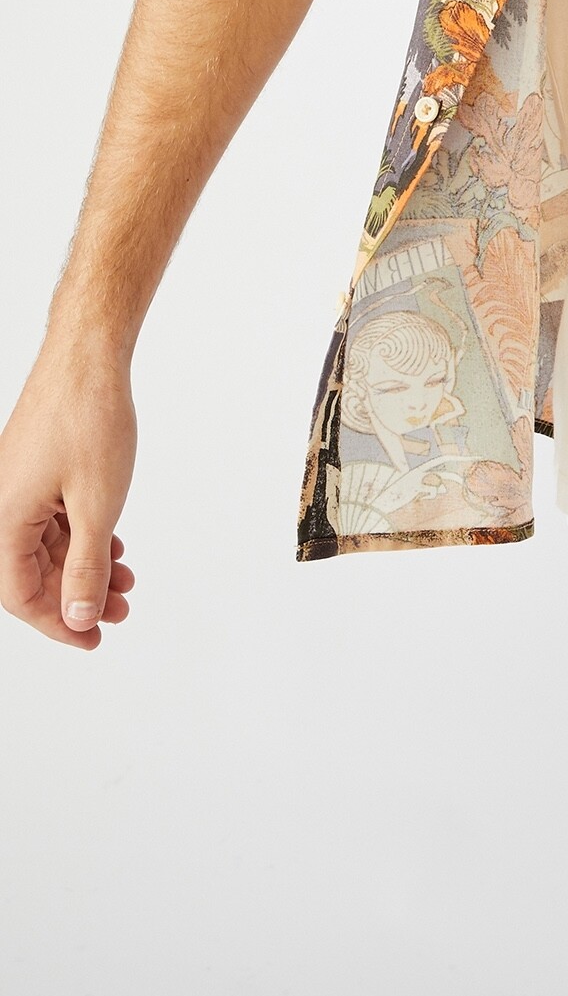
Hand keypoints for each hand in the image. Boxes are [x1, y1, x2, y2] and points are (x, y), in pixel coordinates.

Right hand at [0, 338, 138, 649]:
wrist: (89, 357)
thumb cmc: (89, 419)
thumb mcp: (97, 505)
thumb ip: (86, 566)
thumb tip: (77, 615)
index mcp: (4, 519)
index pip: (20, 594)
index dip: (58, 623)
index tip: (93, 638)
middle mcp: (2, 505)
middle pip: (34, 572)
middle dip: (79, 594)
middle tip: (121, 610)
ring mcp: (18, 485)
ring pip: (48, 545)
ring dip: (86, 564)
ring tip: (127, 578)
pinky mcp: (36, 469)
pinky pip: (53, 518)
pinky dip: (83, 535)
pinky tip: (114, 543)